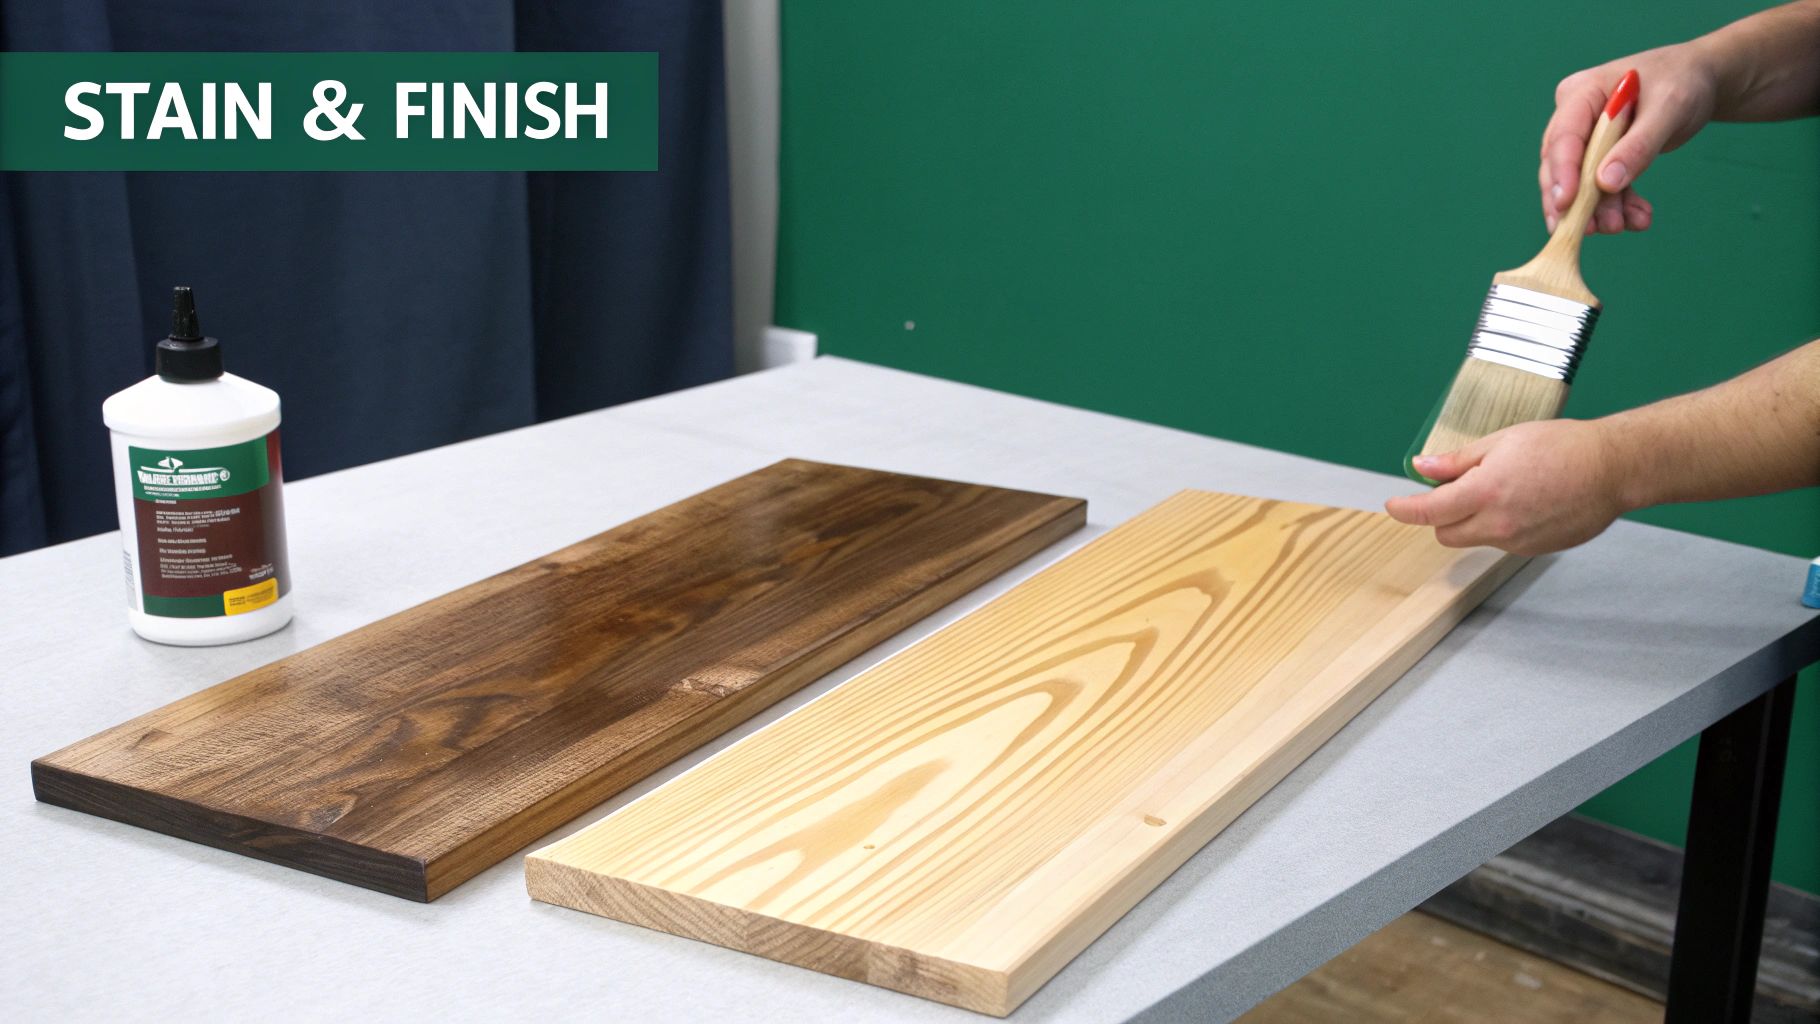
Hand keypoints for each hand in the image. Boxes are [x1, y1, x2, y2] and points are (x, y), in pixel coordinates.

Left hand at [1385, 420, 1629, 555]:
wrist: (1613, 469)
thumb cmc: (1563, 447)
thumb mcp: (1502, 442)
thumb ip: (1458, 461)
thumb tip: (1422, 468)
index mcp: (1485, 492)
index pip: (1428, 512)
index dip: (1405, 510)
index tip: (1394, 506)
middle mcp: (1498, 524)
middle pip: (1445, 534)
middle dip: (1441, 515)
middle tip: (1456, 488)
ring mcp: (1518, 541)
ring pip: (1475, 538)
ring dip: (1473, 520)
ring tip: (1504, 488)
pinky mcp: (1535, 549)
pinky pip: (1503, 542)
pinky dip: (1501, 526)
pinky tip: (1525, 502)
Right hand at [1540, 45, 1718, 234]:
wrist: (1702, 79)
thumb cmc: (1683, 80)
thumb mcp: (1668, 108)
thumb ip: (1637, 146)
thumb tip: (1605, 184)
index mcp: (1581, 93)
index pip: (1562, 138)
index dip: (1561, 173)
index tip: (1565, 205)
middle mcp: (1575, 117)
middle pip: (1560, 166)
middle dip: (1576, 201)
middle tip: (1589, 230)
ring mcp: (1586, 139)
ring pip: (1580, 183)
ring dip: (1601, 210)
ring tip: (1624, 225)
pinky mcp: (1601, 156)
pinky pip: (1602, 188)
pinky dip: (1620, 206)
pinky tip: (1639, 217)